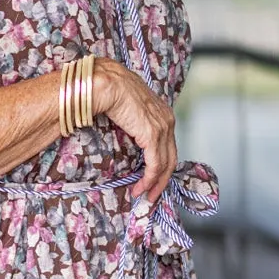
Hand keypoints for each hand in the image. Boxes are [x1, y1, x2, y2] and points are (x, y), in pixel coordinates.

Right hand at [93, 59, 176, 206]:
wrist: (106, 83)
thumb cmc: (111, 91)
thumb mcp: (128, 108)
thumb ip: (134, 121)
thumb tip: (128, 132)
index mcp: (164, 113)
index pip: (168, 145)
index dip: (162, 165)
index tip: (152, 179)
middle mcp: (167, 120)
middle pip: (171, 158)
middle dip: (162, 180)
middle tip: (152, 195)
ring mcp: (162, 128)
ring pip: (165, 165)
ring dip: (155, 184)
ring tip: (144, 196)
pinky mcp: (153, 135)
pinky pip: (155, 165)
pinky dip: (150, 180)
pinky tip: (142, 188)